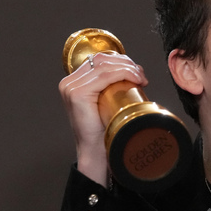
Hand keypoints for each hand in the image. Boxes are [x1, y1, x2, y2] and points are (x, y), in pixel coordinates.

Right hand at [58, 52, 147, 182]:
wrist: (95, 150)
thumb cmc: (103, 130)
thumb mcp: (106, 102)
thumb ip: (110, 87)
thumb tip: (134, 71)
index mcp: (74, 82)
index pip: (99, 61)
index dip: (121, 61)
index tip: (138, 72)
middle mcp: (69, 82)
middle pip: (101, 60)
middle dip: (126, 63)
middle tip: (141, 76)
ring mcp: (71, 87)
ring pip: (104, 66)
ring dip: (127, 68)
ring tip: (140, 78)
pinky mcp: (77, 93)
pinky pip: (104, 76)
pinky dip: (123, 73)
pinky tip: (135, 79)